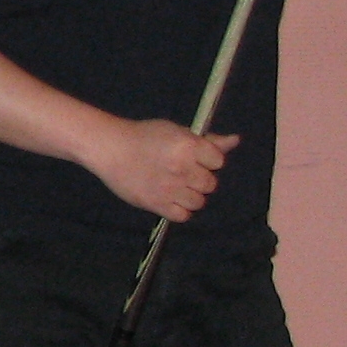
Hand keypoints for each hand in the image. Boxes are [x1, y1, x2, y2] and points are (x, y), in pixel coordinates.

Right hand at [87, 117, 238, 224]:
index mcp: (188, 146)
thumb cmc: (145, 136)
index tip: (195, 157)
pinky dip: (180, 209)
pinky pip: (183, 215)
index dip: (208, 160)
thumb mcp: (177, 131)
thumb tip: (236, 140)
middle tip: (183, 172)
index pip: (218, 161)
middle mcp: (182, 168)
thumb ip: (208, 140)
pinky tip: (170, 198)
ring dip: (191, 195)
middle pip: (210, 184)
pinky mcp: (157, 204)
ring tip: (176, 186)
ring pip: (199, 202)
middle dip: (200, 178)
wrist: (111, 149)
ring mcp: (170, 189)